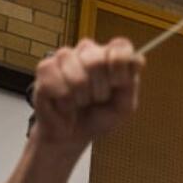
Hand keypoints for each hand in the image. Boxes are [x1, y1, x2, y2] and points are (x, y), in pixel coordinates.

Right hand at [31, 37, 144, 152]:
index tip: (117, 85)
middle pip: (97, 61)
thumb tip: (136, 61)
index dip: (120, 68)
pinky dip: (64, 102)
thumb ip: (131, 84)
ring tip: (79, 103)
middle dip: (99, 90)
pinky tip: (64, 104)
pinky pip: (57, 84)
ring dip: (80, 98)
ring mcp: (65, 57)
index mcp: (110, 55)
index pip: (121, 46)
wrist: (71, 136)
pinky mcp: (45, 69)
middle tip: (96, 100)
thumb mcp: (123, 106)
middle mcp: (88, 51)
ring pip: (77, 77)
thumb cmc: (97, 117)